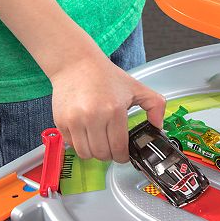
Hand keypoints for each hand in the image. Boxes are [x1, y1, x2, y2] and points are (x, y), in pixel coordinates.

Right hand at [50, 40, 165, 162]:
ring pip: (85, 153)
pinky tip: (86, 133)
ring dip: (94, 152)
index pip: (118, 148)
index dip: (123, 156)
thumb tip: (157, 126)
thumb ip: (155, 105)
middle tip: (112, 148)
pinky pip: (71, 145)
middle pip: (102, 154)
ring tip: (98, 142)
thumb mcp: (136, 87)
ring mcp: (75, 120)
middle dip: (109, 155)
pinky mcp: (61, 121)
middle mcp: (93, 117)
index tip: (123, 154)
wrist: (76, 64)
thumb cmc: (105, 76)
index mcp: (114, 110)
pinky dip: (79, 144)